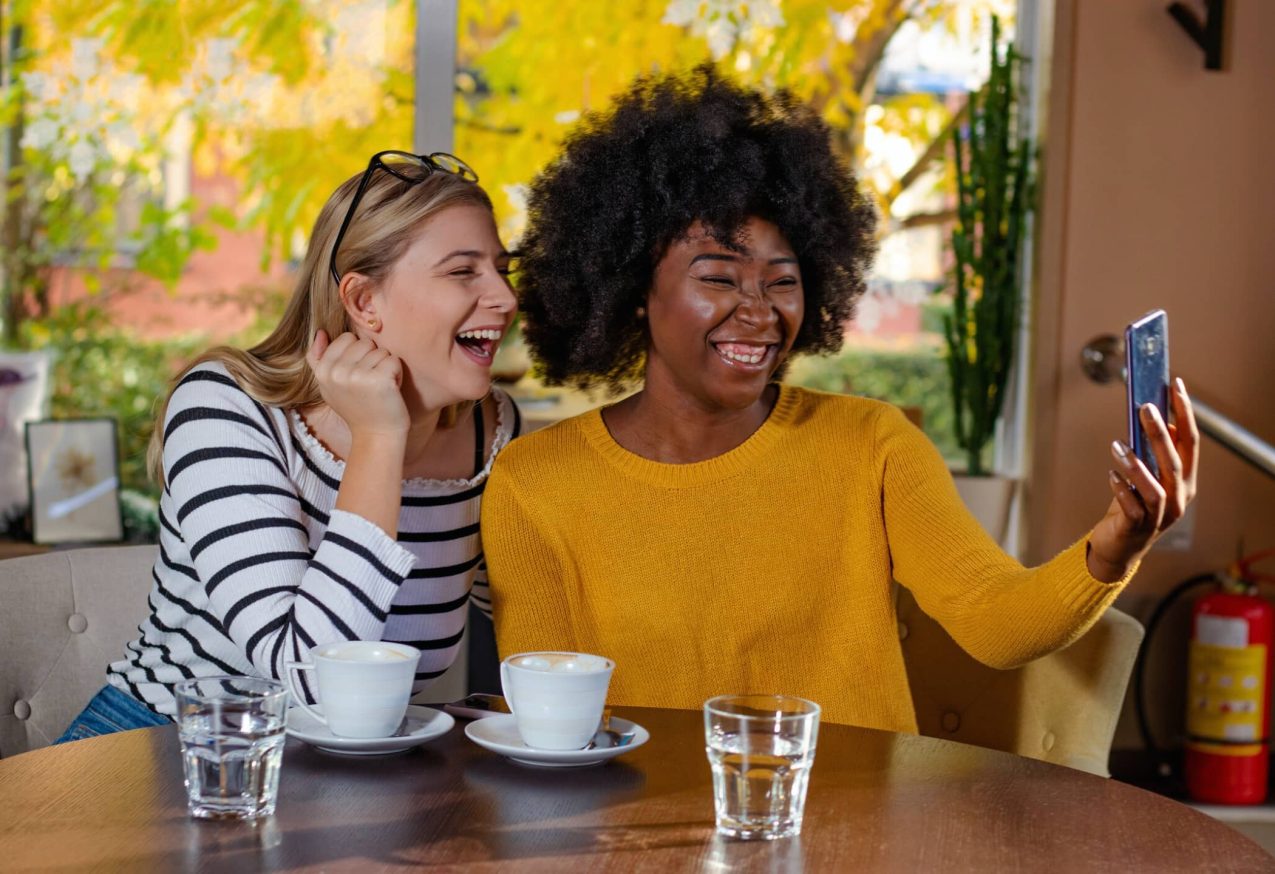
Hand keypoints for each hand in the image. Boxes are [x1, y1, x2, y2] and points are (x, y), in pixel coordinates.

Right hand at [307, 330, 407, 436]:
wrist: (376, 436)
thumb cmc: (356, 409)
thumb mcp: (330, 386)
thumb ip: (319, 360)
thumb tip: (320, 332)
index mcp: (323, 371)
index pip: (346, 338)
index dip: (359, 355)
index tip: (359, 376)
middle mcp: (337, 372)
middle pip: (365, 342)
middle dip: (373, 360)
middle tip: (371, 384)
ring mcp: (357, 375)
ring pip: (381, 351)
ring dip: (385, 367)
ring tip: (380, 388)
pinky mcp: (378, 379)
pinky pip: (393, 360)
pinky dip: (397, 373)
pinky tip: (391, 390)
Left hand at [1087, 378, 1199, 581]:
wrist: (1120, 547)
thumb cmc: (1133, 506)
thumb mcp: (1149, 477)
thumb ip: (1157, 454)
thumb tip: (1161, 420)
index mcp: (1185, 481)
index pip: (1191, 442)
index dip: (1185, 413)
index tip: (1176, 386)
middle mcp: (1178, 498)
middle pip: (1174, 461)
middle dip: (1161, 433)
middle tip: (1145, 407)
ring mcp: (1160, 516)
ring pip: (1155, 487)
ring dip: (1136, 465)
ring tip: (1117, 445)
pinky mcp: (1138, 527)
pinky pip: (1132, 507)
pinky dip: (1122, 490)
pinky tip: (1110, 475)